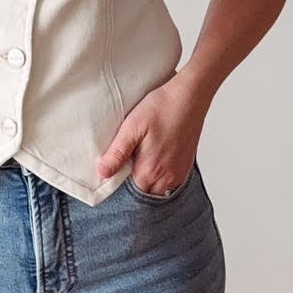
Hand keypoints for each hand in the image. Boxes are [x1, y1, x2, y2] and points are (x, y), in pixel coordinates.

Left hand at [96, 73, 205, 195]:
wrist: (190, 96)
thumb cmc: (162, 107)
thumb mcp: (132, 127)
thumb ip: (118, 153)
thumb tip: (103, 173)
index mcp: (150, 171)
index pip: (129, 195)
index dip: (118, 188)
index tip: (112, 175)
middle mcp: (167, 178)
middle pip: (144, 194)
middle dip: (132, 187)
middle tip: (123, 167)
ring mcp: (179, 174)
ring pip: (157, 190)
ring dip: (146, 182)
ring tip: (137, 163)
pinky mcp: (186, 166)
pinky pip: (170, 183)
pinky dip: (159, 178)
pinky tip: (153, 161)